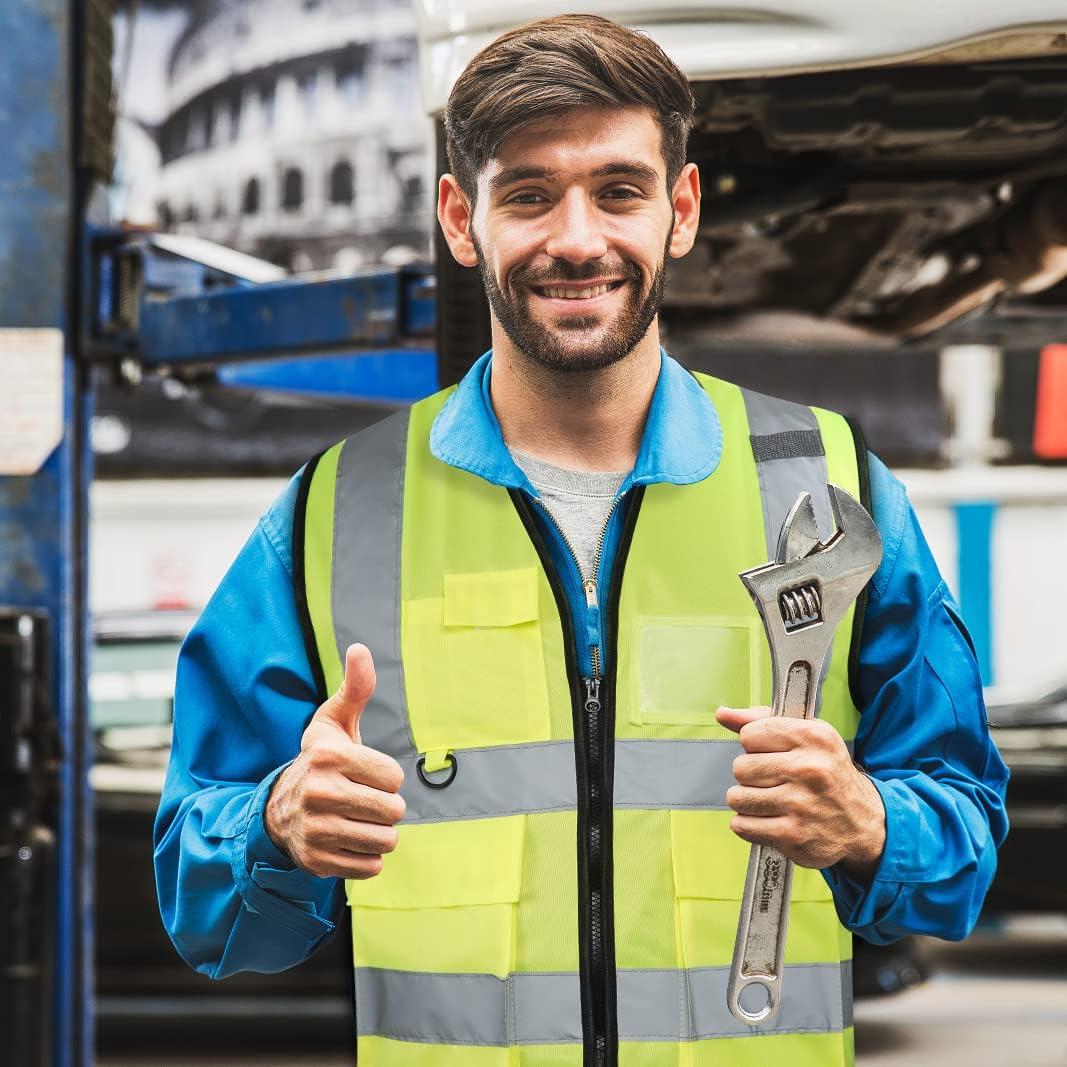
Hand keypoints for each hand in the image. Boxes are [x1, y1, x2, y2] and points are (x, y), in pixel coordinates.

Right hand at [265, 643, 405, 879]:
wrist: (278, 809)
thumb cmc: (319, 760)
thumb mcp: (334, 723)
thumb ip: (355, 688)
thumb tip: (360, 648)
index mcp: (329, 757)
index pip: (393, 777)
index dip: (386, 777)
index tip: (365, 774)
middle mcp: (318, 793)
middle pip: (393, 811)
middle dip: (386, 807)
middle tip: (363, 800)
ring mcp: (315, 830)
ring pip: (384, 841)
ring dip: (379, 833)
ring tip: (357, 820)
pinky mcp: (317, 862)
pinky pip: (370, 867)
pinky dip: (367, 858)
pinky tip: (348, 841)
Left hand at [716, 705, 885, 879]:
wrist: (865, 823)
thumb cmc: (828, 774)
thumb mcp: (808, 736)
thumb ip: (762, 720)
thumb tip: (723, 714)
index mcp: (813, 737)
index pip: (749, 734)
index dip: (755, 745)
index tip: (770, 753)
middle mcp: (808, 769)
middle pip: (740, 767)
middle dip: (750, 775)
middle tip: (772, 780)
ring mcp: (800, 805)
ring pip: (737, 797)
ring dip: (747, 801)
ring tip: (769, 800)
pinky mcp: (792, 835)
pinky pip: (742, 825)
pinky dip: (749, 824)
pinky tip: (769, 819)